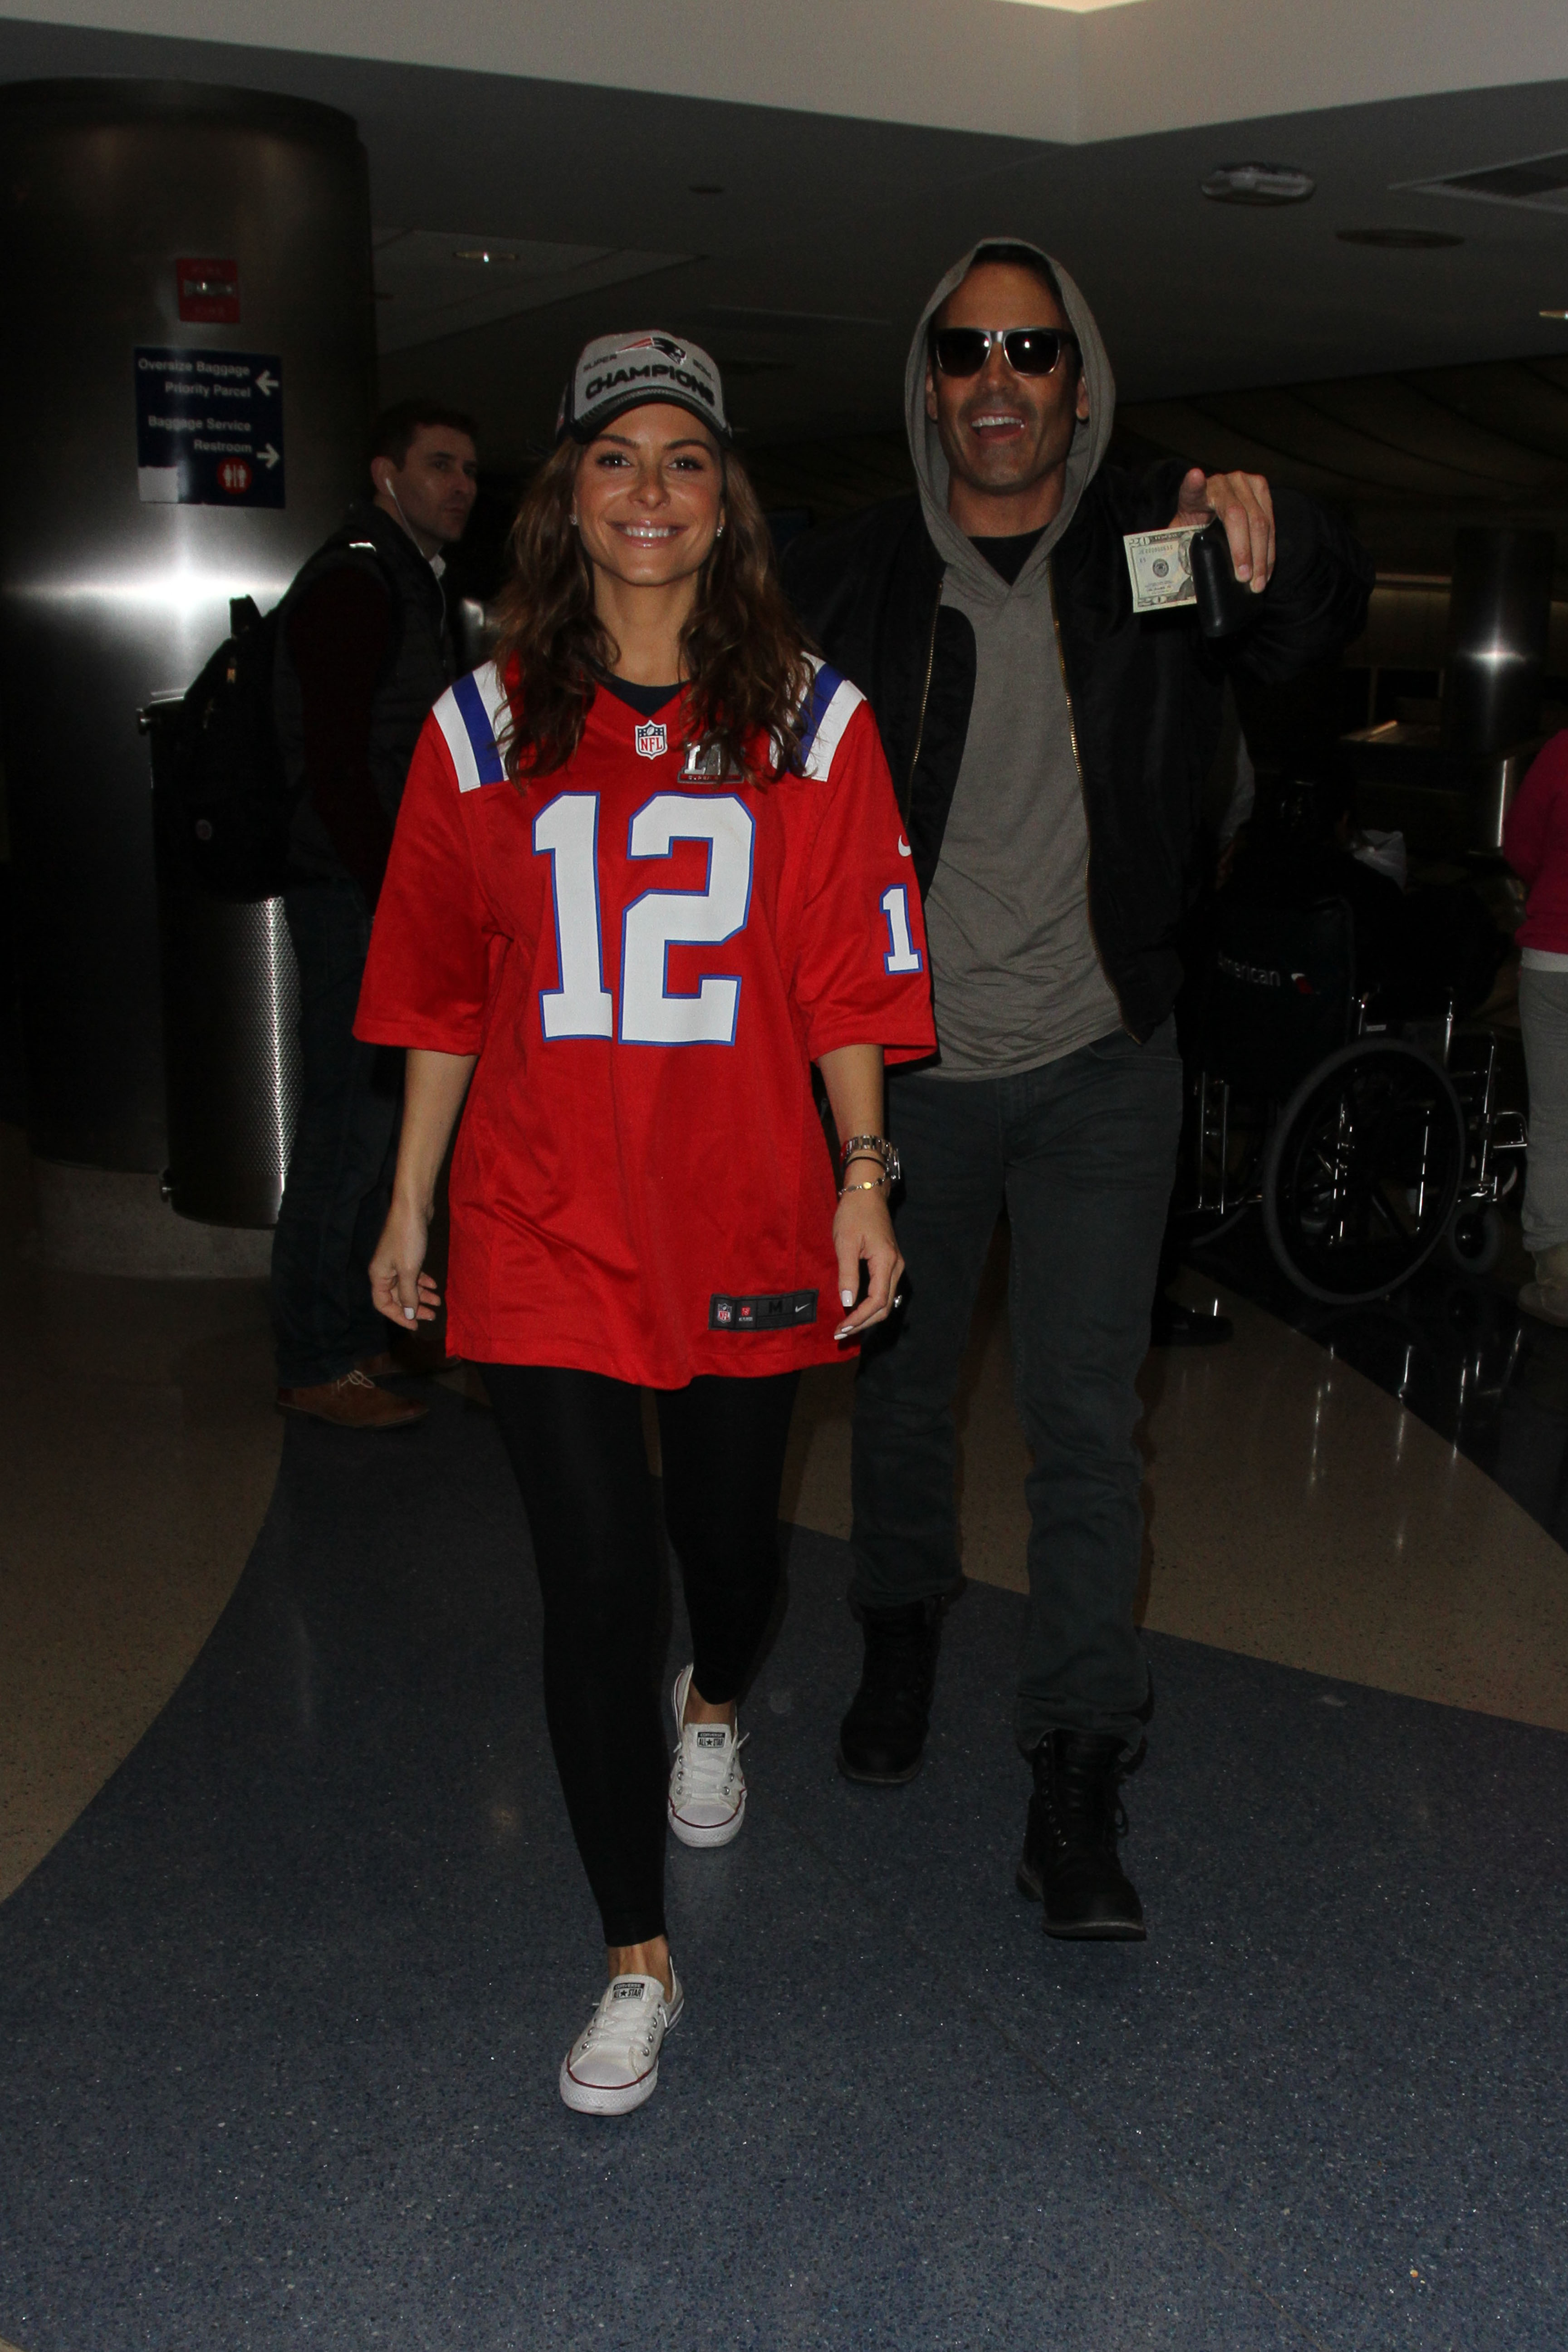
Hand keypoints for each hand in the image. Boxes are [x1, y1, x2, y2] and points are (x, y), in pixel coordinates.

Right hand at [369, 1197, 441, 1326]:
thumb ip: (408, 1294)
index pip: (383, 1305)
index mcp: (378, 1276)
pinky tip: (434, 1284)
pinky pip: (412, 1274)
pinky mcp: (406, 1253)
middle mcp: (384, 1270)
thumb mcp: (408, 1271)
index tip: (416, 1326)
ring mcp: (394, 1261)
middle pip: (396, 1297)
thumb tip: (408, 1315)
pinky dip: (422, 1281)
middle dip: (414, 1307)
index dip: (399, 1317)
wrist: (413, 1207)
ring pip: (406, 1285)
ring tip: (438, 1302)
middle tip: (432, 1315)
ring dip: (421, 1295)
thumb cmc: (408, 1239)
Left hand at [832, 1185, 904, 1341]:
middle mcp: (896, 1266)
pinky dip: (870, 1305)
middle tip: (841, 1331)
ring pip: (886, 1300)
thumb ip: (847, 1274)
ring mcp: (895, 1265)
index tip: (842, 1326)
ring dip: (867, 1316)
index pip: (877, 1301)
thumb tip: (848, 1302)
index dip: (859, 1318)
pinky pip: (883, 1290)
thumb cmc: (854, 1214)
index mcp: (886, 1262)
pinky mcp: (889, 1262)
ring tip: (847, 1324)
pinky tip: (856, 1309)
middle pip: (884, 1306)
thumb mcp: (845, 1243)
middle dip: (863, 1322)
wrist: (867, 1193)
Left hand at [1168, 465, 1274, 593]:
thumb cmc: (1196, 528)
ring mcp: (1242, 481)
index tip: (1195, 477)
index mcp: (1194, 495)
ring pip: (1260, 520)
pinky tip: (1266, 570)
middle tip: (1245, 579)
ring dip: (1262, 556)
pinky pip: (1271, 520)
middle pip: (1237, 515)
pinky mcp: (1260, 486)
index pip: (1192, 489)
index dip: (1194, 484)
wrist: (1211, 510)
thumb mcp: (1182, 538)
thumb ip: (1180, 549)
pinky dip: (1269, 550)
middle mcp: (1220, 482)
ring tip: (1259, 583)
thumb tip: (1182, 578)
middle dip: (1244, 551)